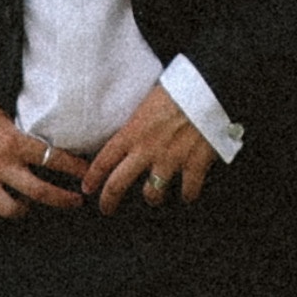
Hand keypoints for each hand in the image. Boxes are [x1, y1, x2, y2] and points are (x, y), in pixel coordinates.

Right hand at [0, 91, 84, 222]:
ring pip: (11, 210)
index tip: (86, 173)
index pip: (53, 159)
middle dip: (63, 199)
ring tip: (29, 205)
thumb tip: (35, 147)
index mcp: (11, 143)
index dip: (75, 168)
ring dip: (25, 209)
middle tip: (74, 201)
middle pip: (40, 193)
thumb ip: (17, 135)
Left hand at [84, 79, 220, 211]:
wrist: (209, 88)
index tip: (87, 187)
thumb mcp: (147, 103)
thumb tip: (130, 130)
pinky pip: (188, 191)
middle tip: (106, 208)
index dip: (92, 177)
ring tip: (154, 197)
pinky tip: (187, 194)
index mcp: (132, 132)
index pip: (103, 160)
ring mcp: (171, 160)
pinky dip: (188, 195)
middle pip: (118, 184)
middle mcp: (147, 150)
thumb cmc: (178, 89)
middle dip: (108, 201)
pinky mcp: (195, 164)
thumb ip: (137, 122)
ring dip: (152, 197)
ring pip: (152, 194)